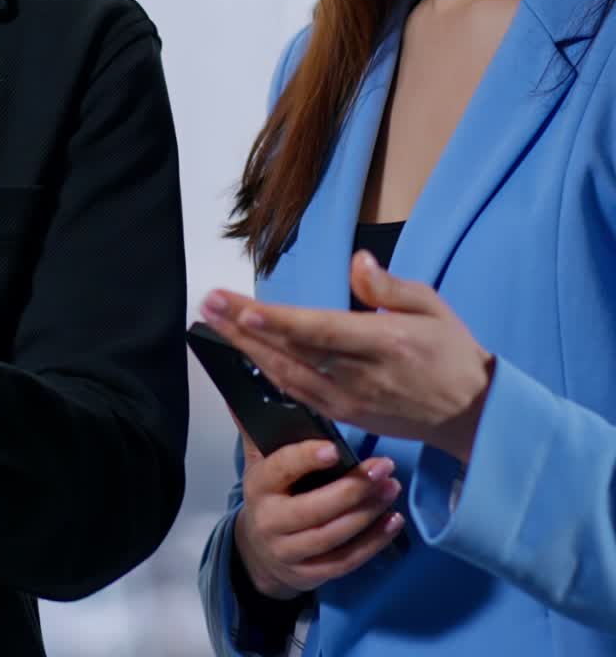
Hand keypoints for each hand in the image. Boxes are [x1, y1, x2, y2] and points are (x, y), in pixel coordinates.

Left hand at [202, 251, 494, 461]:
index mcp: (385, 343)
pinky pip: (295, 392)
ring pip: (285, 374)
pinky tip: (242, 351)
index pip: (322, 332)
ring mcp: (348, 400)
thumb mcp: (433, 307)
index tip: (242, 308)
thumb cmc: (450, 351)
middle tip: (207, 303)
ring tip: (213, 321)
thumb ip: (390, 286)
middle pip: (292, 351)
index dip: (279, 323)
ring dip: (245, 347)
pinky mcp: (342, 414)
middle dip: (243, 327)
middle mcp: (360, 376)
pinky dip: (265, 371)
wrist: (471, 415)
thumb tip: (357, 262)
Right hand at [233, 428, 404, 598]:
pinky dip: (373, 542)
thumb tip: (246, 386)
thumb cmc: (269, 495)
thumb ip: (256, 428)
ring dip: (368, 513)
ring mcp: (291, 551)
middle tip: (383, 467)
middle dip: (352, 489)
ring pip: (333, 536)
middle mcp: (271, 521)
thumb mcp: (258, 461)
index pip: (280, 469)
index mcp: (259, 486)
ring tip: (392, 488)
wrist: (259, 552)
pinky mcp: (312, 574)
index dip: (305, 459)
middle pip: (314, 509)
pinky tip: (393, 522)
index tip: (334, 449)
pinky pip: (347, 561)